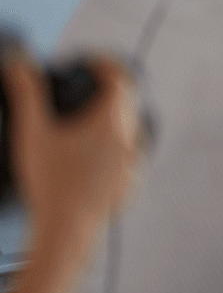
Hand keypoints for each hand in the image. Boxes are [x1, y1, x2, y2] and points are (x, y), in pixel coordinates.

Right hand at [4, 57, 141, 248]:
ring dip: (112, 118)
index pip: (121, 77)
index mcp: (112, 120)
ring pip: (130, 128)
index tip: (90, 62)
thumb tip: (20, 63)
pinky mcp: (129, 181)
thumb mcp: (32, 133)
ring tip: (86, 119)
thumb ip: (26, 94)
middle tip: (84, 87)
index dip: (106, 63)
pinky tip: (93, 152)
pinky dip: (113, 146)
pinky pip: (128, 155)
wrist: (66, 230)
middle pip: (127, 101)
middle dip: (107, 89)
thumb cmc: (50, 183)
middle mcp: (130, 137)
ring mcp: (133, 161)